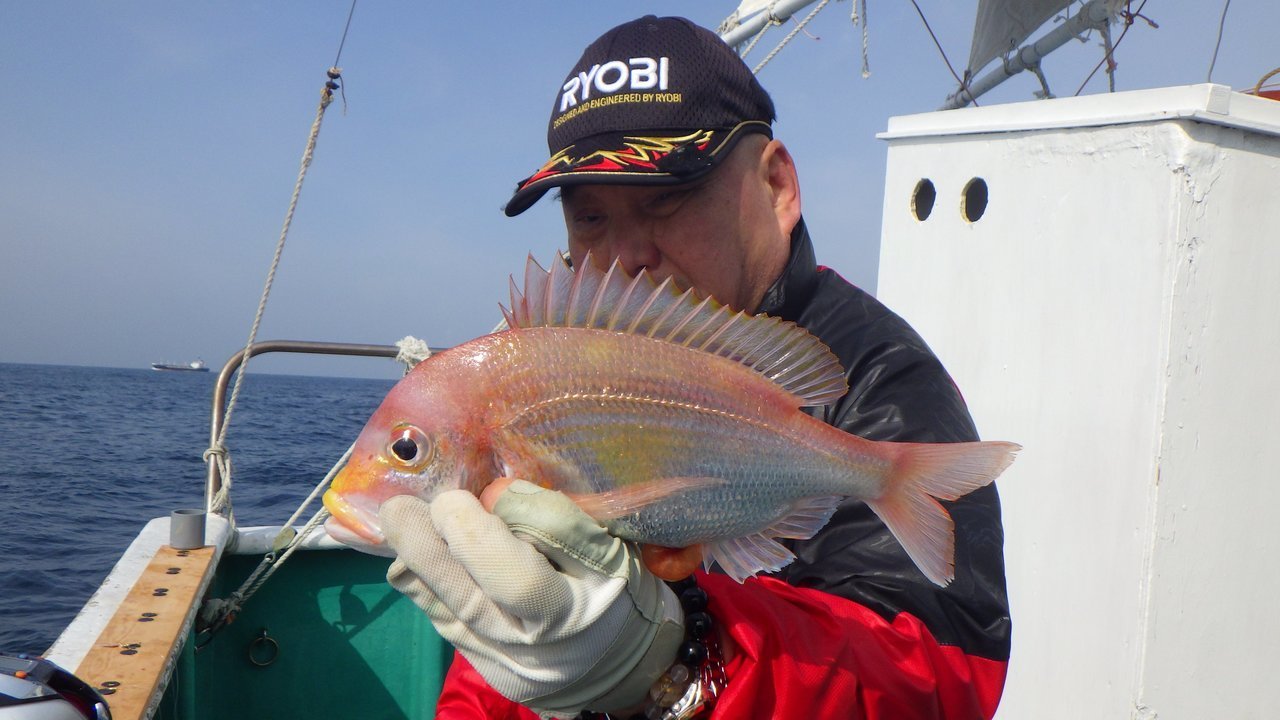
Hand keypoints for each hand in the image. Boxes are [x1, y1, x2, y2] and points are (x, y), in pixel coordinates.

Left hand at [380, 479, 684, 716]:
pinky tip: (426, 548)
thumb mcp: (611, 550)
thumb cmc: (617, 592)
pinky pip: (433, 613)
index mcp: (569, 614)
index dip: (476, 531)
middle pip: (457, 593)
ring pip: (435, 603)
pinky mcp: (473, 659)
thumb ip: (556, 521)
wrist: (613, 661)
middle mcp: (522, 644)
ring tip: (408, 517)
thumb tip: (495, 493)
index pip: (512, 577)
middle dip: (421, 541)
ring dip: (414, 556)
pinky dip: (422, 576)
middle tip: (405, 504)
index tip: (464, 494)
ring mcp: (492, 656)